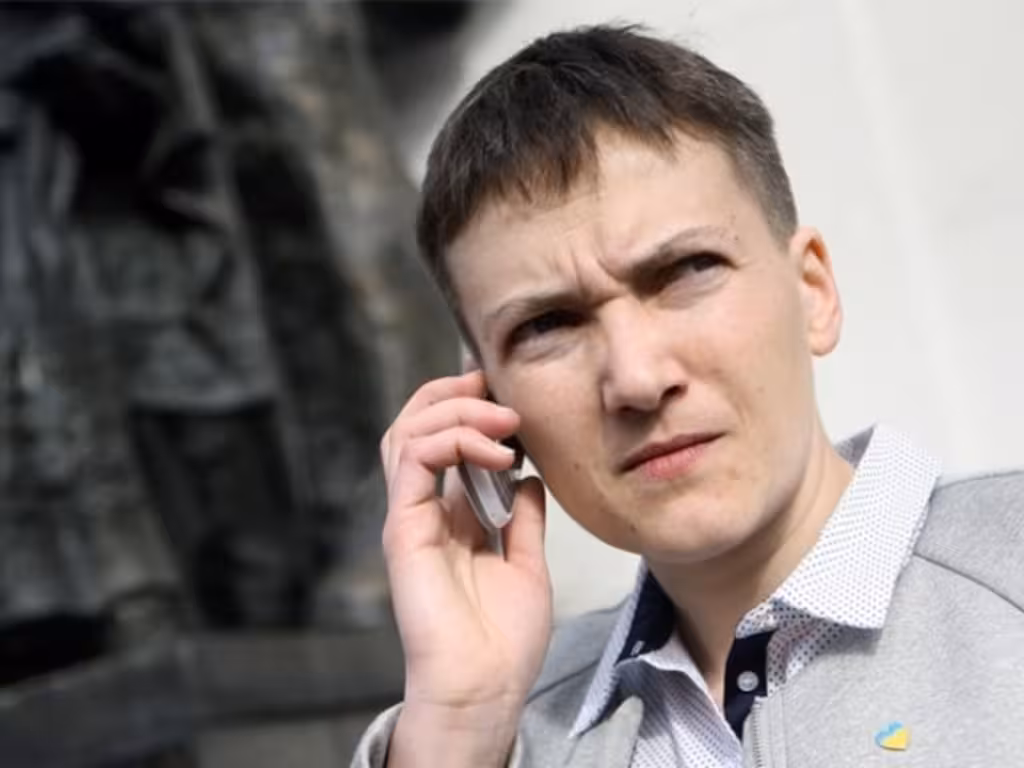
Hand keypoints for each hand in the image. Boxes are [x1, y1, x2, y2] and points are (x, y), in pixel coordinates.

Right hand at [379, 371, 551, 766]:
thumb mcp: (527, 564)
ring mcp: (410, 515)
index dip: (466, 405)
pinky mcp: (404, 527)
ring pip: (408, 431)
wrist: (485, 686)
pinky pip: (413, 460)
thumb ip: (525, 520)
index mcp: (450, 514)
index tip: (508, 395)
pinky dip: (453, 439)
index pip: (441, 438)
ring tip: (504, 420)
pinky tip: (496, 452)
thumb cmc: (503, 640)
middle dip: (455, 393)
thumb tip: (530, 479)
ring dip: (457, 409)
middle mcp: (425, 508)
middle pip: (416, 423)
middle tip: (499, 391)